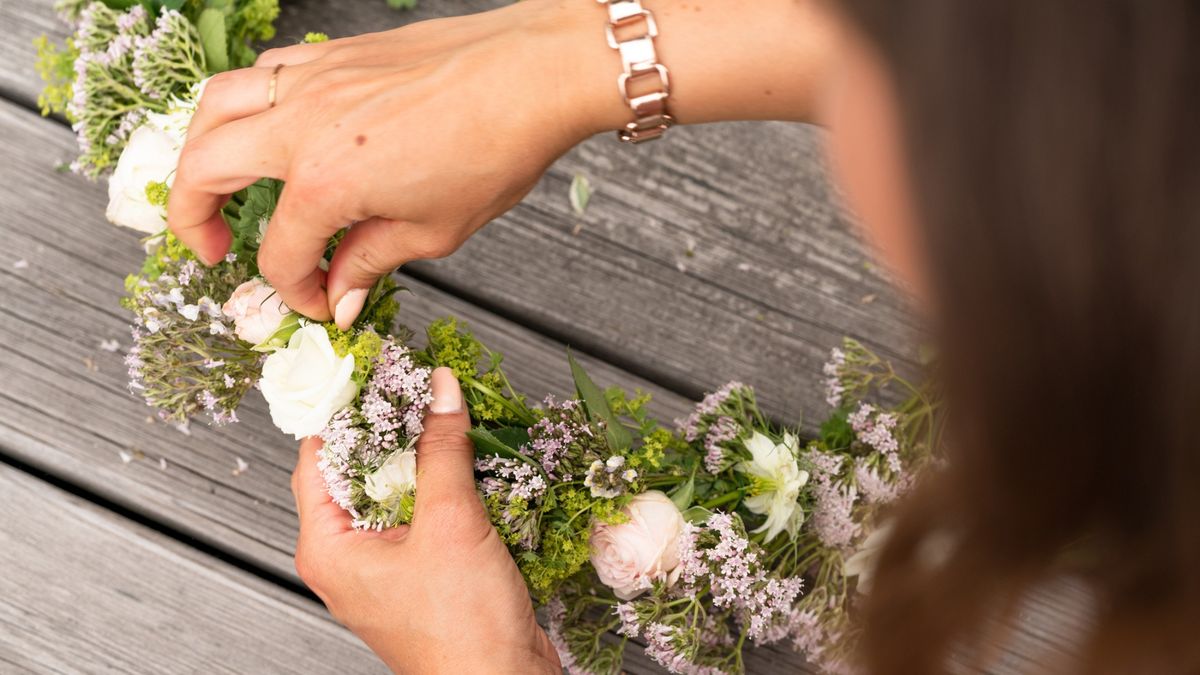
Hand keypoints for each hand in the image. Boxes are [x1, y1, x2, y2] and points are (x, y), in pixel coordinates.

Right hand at [169, 0, 613, 326]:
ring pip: (215, 104)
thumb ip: (370, 262)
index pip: (282, 252)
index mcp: (325, 181)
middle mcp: (302, 124)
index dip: (295, 289)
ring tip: (216, 183)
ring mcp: (313, 80)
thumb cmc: (495, 151)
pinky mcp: (333, 54)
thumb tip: (340, 297)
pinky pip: (262, 72)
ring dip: (200, 149)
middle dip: (191, 217)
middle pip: (203, 168)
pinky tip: (272, 129)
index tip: (320, 301)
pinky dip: (247, 103)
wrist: (531, 75)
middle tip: (211, 249)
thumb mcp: (434, 230)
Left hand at [290, 368, 559, 673]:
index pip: (318, 457)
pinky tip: (472, 461)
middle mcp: (348, 558)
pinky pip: (425, 515)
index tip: (371, 368)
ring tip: (450, 413)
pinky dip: (446, 487)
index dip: (342, 409)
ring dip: (425, 456)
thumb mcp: (452, 522)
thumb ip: (443, 449)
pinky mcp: (422, 575)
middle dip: (393, 428)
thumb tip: (439, 389)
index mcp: (328, 547)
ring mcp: (386, 568)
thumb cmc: (462, 631)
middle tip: (420, 384)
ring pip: (397, 491)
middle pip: (359, 470)